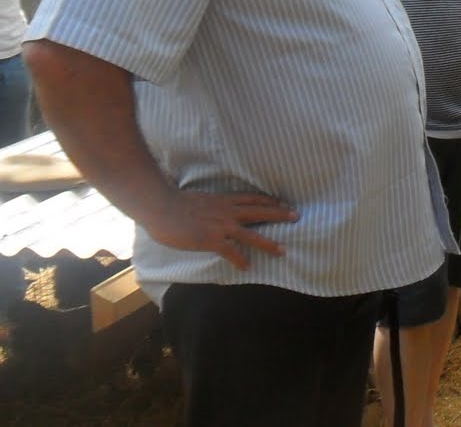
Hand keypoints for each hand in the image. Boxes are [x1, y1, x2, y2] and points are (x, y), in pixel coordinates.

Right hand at [140, 188, 298, 269]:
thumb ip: (209, 205)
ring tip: (283, 250)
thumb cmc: (173, 202)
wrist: (161, 206)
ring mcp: (221, 226)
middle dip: (280, 213)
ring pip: (253, 234)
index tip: (282, 202)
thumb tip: (209, 211)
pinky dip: (241, 260)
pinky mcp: (212, 239)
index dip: (269, 200)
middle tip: (296, 216)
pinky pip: (232, 252)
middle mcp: (227, 211)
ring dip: (269, 243)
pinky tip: (247, 267)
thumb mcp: (199, 199)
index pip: (253, 197)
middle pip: (260, 211)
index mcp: (224, 199)